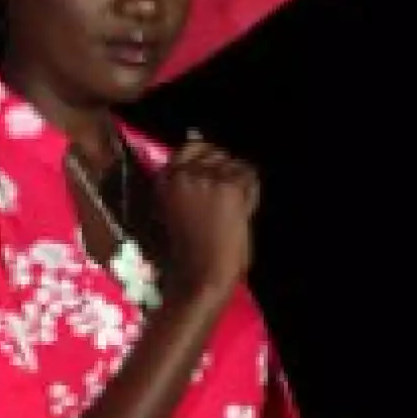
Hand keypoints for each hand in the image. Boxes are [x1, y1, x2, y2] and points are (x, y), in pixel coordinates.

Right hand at [159, 134, 259, 301]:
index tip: (210, 183)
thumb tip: (197, 140)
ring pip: (235, 164)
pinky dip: (252, 195)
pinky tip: (242, 214)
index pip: (190, 148)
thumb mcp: (175, 211)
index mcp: (165, 180)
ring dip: (238, 184)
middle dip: (223, 173)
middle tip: (222, 203)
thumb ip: (185, 184)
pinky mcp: (229, 187)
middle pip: (215, 153)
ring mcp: (206, 177)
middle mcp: (182, 172)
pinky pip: (250, 177)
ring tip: (231, 212)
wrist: (201, 276)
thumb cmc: (188, 254)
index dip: (206, 163)